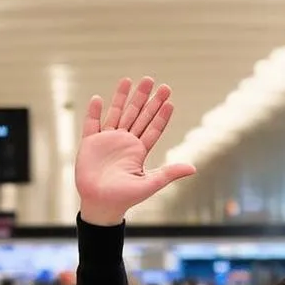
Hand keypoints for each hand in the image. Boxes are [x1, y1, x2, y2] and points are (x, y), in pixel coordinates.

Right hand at [75, 76, 195, 226]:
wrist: (101, 205)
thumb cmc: (126, 198)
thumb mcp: (150, 184)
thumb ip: (169, 173)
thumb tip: (194, 168)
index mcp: (139, 151)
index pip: (153, 128)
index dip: (160, 114)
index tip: (169, 100)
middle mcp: (124, 143)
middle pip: (137, 115)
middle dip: (145, 98)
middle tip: (154, 81)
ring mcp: (107, 141)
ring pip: (116, 113)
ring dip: (123, 97)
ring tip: (130, 80)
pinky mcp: (90, 143)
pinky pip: (92, 124)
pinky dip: (94, 112)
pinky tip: (99, 99)